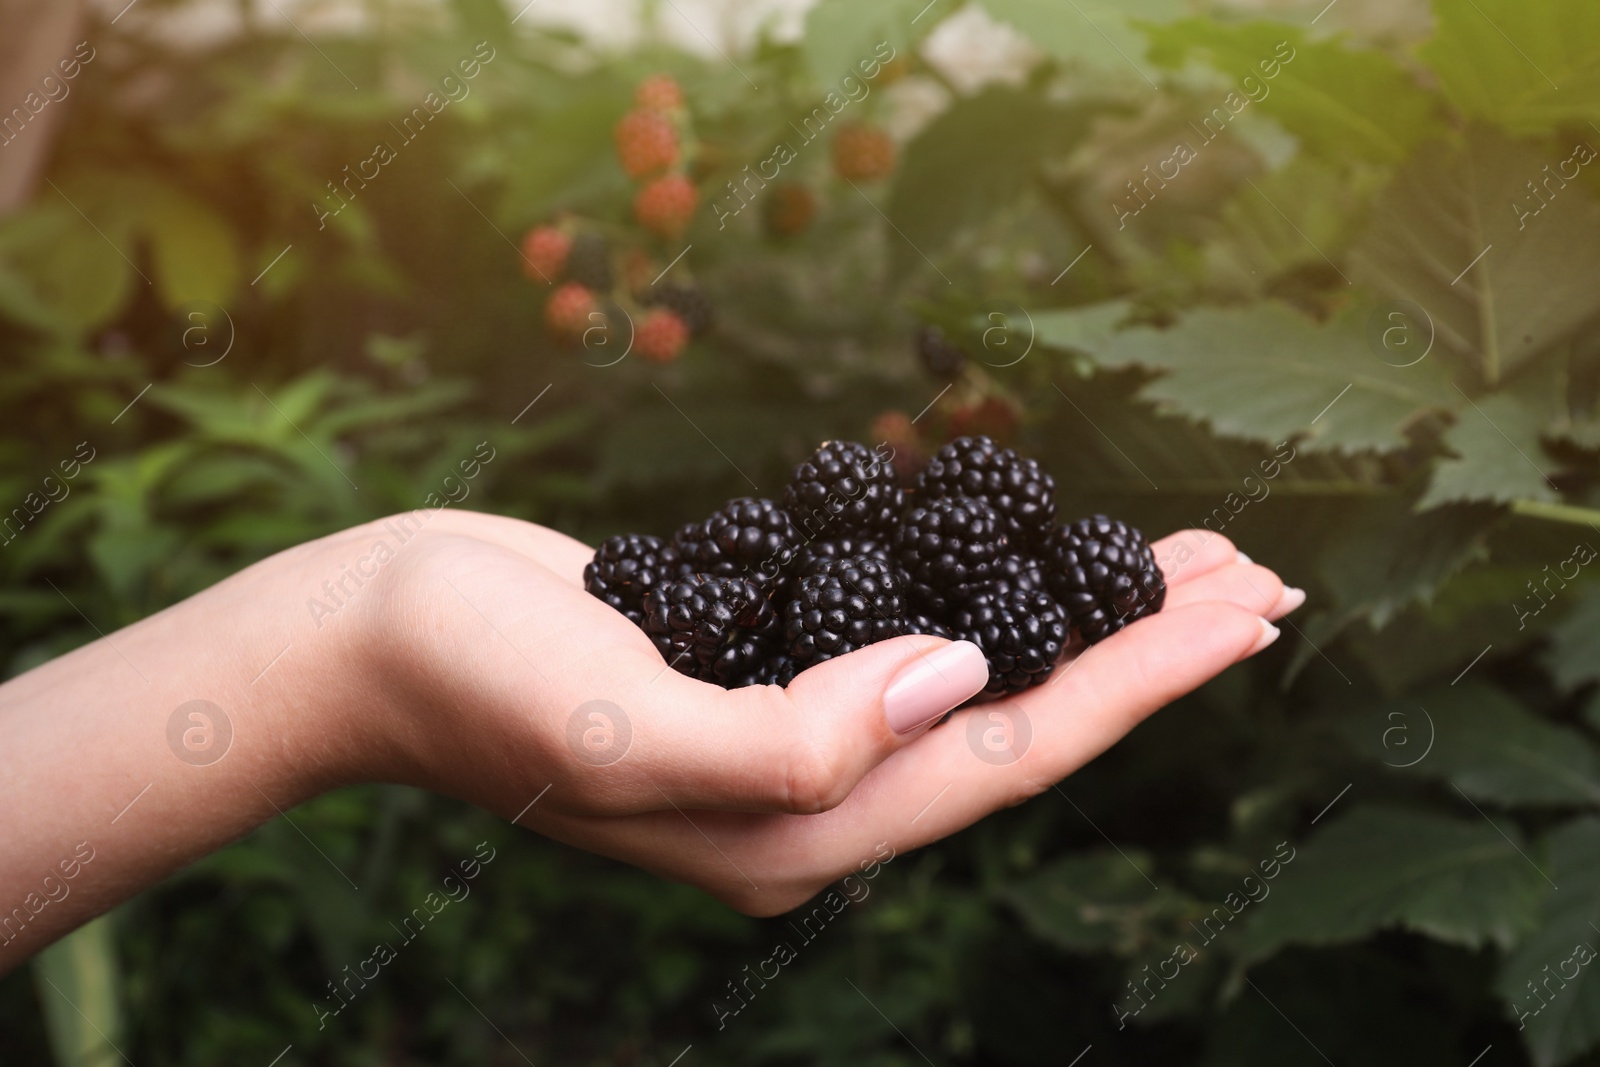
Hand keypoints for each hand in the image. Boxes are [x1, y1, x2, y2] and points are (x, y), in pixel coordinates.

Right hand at [358, 510, 1300, 914]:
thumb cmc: (476, 681)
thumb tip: (954, 680)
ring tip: (1178, 564)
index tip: (1245, 609)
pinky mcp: (759, 673)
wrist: (372, 635)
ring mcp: (786, 739)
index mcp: (799, 830)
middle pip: (1020, 722)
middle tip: (1255, 578)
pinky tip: (1027, 562)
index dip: (1140, 681)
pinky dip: (986, 598)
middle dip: (1143, 653)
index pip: (1010, 752)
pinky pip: (905, 643)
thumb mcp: (624, 724)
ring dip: (1080, 623)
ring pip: (975, 682)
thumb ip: (791, 739)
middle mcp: (812, 799)